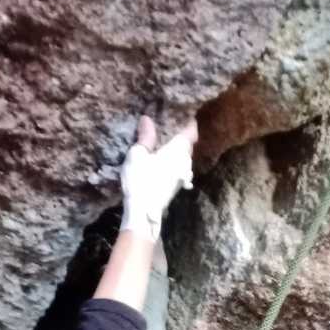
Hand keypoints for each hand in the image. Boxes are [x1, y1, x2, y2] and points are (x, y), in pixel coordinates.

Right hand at [119, 115, 197, 242]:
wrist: (144, 213)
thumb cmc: (141, 179)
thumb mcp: (138, 154)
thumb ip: (145, 137)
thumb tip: (147, 119)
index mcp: (178, 150)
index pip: (191, 131)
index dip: (189, 122)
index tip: (184, 115)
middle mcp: (185, 162)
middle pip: (188, 145)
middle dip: (182, 137)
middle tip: (171, 128)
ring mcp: (183, 176)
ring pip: (184, 159)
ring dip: (178, 151)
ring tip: (166, 144)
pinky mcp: (176, 187)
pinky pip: (179, 169)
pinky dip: (174, 162)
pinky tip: (164, 162)